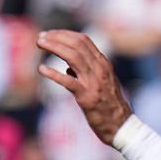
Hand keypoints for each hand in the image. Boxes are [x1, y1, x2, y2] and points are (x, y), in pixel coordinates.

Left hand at [36, 30, 133, 144]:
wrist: (121, 125)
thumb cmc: (109, 105)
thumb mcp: (101, 82)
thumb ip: (86, 72)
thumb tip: (68, 67)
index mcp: (103, 63)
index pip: (83, 40)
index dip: (64, 34)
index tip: (50, 34)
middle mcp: (99, 68)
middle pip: (76, 44)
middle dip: (56, 37)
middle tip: (40, 37)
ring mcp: (93, 82)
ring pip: (72, 56)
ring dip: (54, 47)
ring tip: (39, 44)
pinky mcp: (86, 96)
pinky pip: (67, 81)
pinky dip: (53, 73)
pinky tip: (41, 69)